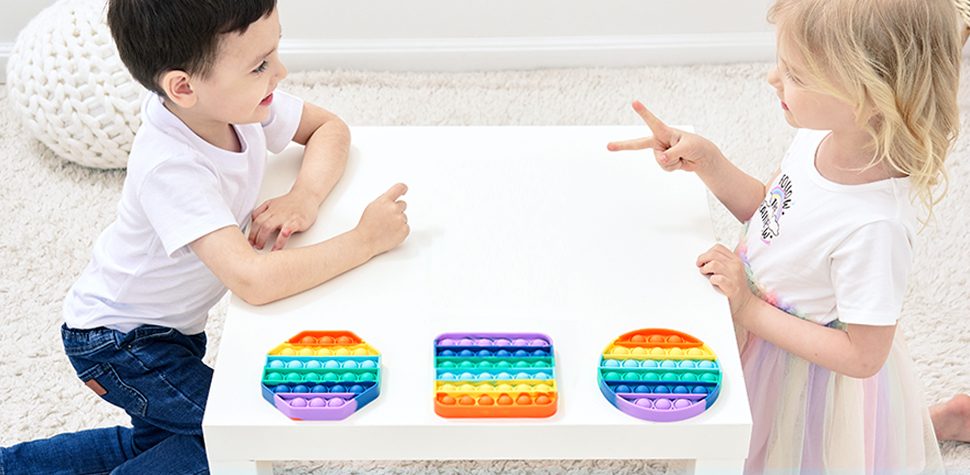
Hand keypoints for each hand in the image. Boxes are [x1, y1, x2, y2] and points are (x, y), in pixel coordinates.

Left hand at [248, 190, 320, 250]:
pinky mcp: (297, 221)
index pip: (256, 222)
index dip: (252, 233)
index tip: (251, 242)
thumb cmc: (290, 202)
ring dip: (264, 239)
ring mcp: (286, 217)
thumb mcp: (272, 203)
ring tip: (266, 250)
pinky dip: (282, 237)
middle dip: (257, 238)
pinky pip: (288, 229)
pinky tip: (279, 245)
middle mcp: (276, 213)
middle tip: (257, 247)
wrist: (306, 195)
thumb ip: (261, 211)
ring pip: (269, 227)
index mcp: (269, 210)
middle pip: (261, 225)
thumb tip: (253, 220)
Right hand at [355, 183, 409, 256]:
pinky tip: (390, 233)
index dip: (403, 188)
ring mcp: (400, 220)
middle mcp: (394, 209)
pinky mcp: (405, 230)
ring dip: (397, 221)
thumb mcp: (372, 206)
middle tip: (387, 218)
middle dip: (397, 210)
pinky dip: (400, 230)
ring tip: (386, 228)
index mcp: (385, 201)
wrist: (365, 241)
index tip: (404, 190)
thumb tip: (393, 197)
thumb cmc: (367, 225)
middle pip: (403, 204)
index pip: (399, 188)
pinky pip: (406, 227)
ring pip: (404, 217)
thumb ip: (384, 201)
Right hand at [607, 100, 721, 172]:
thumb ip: (673, 154)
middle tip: (608, 146)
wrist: (701, 156)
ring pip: (660, 161)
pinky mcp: (663, 160)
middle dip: (622, 145)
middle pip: (638, 144)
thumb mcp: (687, 148)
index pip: (652, 121)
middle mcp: (659, 140)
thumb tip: (662, 159)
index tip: (634, 102)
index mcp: (664, 132)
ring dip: (672, 162)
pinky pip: (664, 168)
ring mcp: (660, 151)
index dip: (643, 112)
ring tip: (681, 156)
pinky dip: (673, 167)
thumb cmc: (696, 146)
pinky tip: (680, 161)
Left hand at [696, 244, 756, 321]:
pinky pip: (718, 278)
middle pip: (714, 254)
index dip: (707, 252)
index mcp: (735, 260)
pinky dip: (712, 279)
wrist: (745, 303)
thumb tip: (705, 257)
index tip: (703, 260)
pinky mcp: (731, 287)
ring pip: (714, 264)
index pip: (718, 248)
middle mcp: (736, 265)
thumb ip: (722, 262)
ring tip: (705, 274)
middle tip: (700, 266)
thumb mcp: (732, 270)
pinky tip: (712, 282)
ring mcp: (734, 276)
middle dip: (703, 259)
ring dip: (705, 269)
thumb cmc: (735, 286)